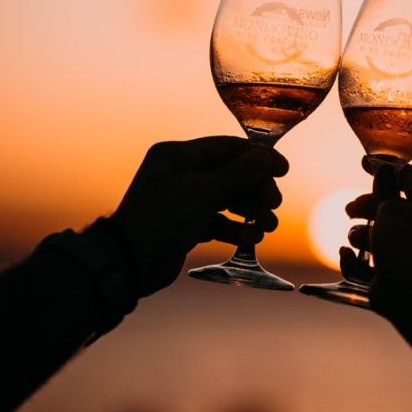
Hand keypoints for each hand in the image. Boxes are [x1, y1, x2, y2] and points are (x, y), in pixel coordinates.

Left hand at [109, 136, 287, 296]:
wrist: (129, 263)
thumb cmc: (160, 220)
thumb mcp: (203, 192)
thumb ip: (238, 174)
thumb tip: (266, 157)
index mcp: (178, 156)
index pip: (227, 148)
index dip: (258, 158)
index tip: (283, 169)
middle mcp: (181, 173)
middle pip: (231, 174)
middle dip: (255, 189)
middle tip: (274, 203)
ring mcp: (184, 200)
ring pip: (227, 199)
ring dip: (250, 211)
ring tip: (267, 225)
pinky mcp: (186, 224)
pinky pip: (218, 221)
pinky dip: (236, 228)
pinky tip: (251, 237)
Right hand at [341, 158, 411, 312]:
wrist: (409, 292)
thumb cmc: (404, 243)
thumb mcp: (392, 206)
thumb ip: (384, 188)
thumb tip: (383, 169)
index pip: (409, 177)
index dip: (386, 168)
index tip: (363, 164)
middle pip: (390, 207)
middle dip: (366, 206)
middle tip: (350, 209)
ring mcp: (407, 254)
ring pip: (377, 236)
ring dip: (359, 234)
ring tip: (355, 238)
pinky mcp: (391, 276)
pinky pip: (367, 264)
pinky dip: (354, 260)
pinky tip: (347, 256)